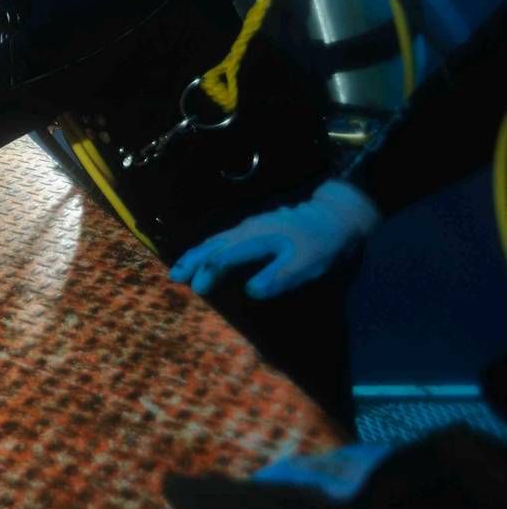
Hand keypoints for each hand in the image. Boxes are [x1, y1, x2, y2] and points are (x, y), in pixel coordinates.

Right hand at [169, 180, 380, 299]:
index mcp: (257, 238)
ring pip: (216, 240)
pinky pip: (223, 239)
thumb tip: (250, 291)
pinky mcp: (253, 228)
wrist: (334, 216)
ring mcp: (248, 227)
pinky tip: (206, 257)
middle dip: (193, 261)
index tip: (196, 287)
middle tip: (174, 277)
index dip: (209, 270)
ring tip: (181, 270)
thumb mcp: (306, 263)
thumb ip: (278, 276)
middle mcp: (247, 230)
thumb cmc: (321, 243)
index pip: (225, 254)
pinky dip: (209, 249)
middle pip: (213, 245)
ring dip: (197, 255)